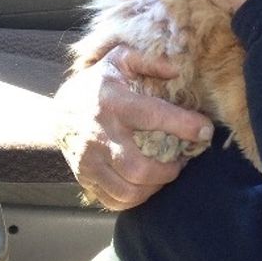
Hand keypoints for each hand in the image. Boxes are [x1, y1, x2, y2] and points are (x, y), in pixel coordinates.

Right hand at [53, 44, 214, 209]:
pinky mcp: (84, 179)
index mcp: (113, 103)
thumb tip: (176, 71)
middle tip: (182, 161)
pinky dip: (136, 199)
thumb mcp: (120, 59)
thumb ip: (150, 60)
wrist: (56, 111)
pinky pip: (114, 201)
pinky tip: (146, 184)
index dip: (184, 125)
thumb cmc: (98, 84)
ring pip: (127, 190)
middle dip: (170, 171)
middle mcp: (100, 135)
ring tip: (166, 173)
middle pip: (139, 168)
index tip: (205, 130)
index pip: (153, 116)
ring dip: (155, 187)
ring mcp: (89, 161)